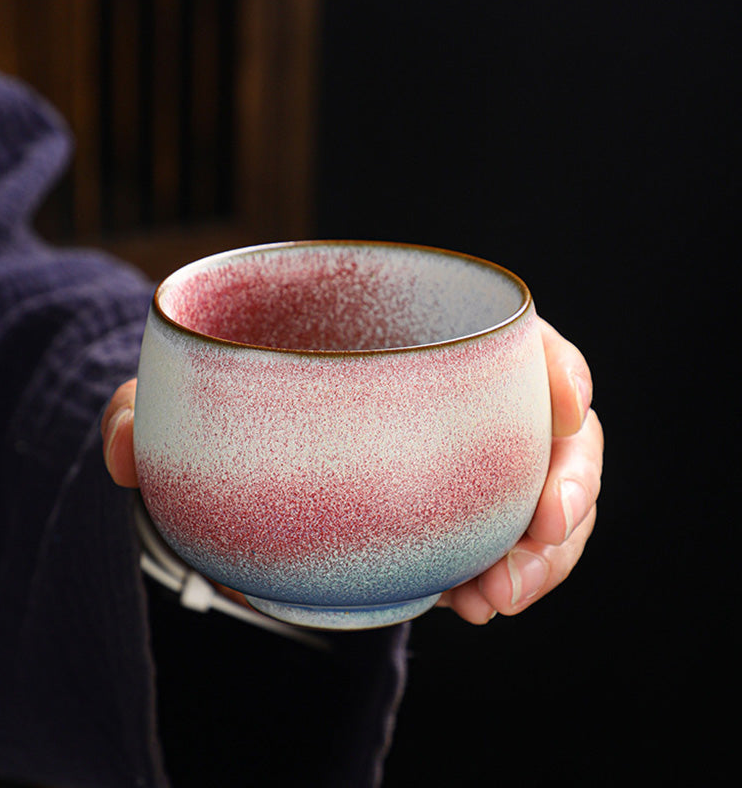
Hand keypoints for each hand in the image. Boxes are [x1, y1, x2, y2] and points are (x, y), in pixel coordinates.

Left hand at [102, 317, 602, 624]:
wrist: (249, 453)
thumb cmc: (234, 404)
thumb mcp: (188, 400)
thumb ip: (147, 413)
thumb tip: (124, 455)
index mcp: (415, 343)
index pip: (513, 340)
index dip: (555, 365)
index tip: (567, 400)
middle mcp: (455, 401)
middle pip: (550, 430)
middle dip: (567, 485)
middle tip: (537, 537)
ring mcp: (463, 460)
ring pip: (540, 497)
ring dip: (542, 553)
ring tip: (495, 599)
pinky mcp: (454, 513)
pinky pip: (504, 542)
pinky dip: (504, 575)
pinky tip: (474, 603)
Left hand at [437, 318, 602, 622]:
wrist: (357, 359)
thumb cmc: (426, 336)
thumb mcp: (478, 330)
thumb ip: (541, 355)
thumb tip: (577, 404)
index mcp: (540, 404)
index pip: (576, 447)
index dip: (572, 487)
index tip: (551, 521)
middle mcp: (528, 450)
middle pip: (561, 514)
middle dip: (546, 555)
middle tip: (511, 585)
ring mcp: (502, 492)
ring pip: (532, 549)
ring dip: (519, 581)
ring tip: (487, 602)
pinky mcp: (469, 525)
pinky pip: (488, 567)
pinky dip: (478, 591)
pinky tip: (465, 604)